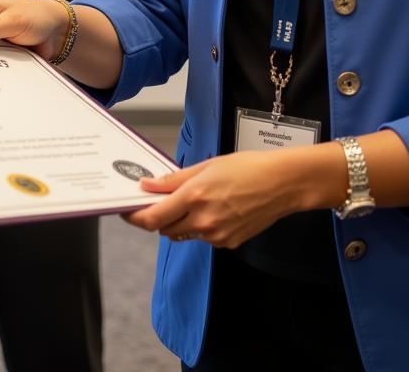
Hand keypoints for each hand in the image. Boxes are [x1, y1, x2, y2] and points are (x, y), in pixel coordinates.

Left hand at [123, 150, 305, 248]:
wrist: (282, 184)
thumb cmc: (247, 168)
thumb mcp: (206, 166)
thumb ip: (174, 180)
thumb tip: (149, 186)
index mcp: (194, 197)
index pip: (152, 218)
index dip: (135, 217)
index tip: (127, 211)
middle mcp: (203, 220)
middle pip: (164, 228)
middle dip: (157, 216)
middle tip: (159, 201)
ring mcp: (216, 235)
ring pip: (182, 234)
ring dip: (178, 221)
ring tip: (193, 201)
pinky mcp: (228, 243)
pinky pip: (202, 238)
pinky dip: (199, 226)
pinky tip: (214, 209)